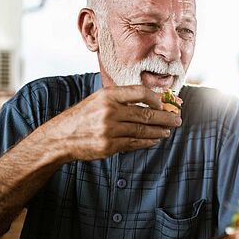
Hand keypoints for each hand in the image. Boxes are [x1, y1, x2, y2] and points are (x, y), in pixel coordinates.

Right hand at [41, 85, 181, 160]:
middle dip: (165, 117)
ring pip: (143, 130)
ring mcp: (109, 130)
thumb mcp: (99, 100)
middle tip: (177, 119)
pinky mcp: (109, 146)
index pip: (140, 92)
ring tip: (169, 130)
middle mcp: (109, 111)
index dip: (156, 98)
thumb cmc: (84, 116)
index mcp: (108, 95)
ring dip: (159, 131)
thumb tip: (154, 100)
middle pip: (146, 113)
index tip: (164, 103)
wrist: (60, 137)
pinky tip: (156, 139)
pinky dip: (148, 142)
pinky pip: (135, 143)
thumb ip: (123, 98)